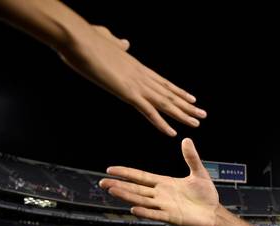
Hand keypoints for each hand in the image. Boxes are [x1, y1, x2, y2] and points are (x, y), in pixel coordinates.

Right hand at [56, 25, 205, 135]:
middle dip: (187, 105)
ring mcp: (136, 85)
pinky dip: (161, 123)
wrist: (77, 38)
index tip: (191, 98)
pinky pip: (149, 112)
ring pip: (165, 103)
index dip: (178, 91)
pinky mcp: (128, 93)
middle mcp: (141, 76)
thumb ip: (116, 44)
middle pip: (169, 94)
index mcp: (137, 66)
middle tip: (202, 114)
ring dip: (182, 115)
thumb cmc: (86, 38)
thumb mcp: (106, 40)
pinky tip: (172, 132)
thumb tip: (124, 42)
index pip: (163, 82)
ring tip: (197, 123)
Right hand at [99, 138, 219, 225]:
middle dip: (119, 185)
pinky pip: (155, 214)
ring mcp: (164, 206)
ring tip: (112, 191)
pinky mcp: (172, 217)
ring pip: (142, 200)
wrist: (214, 212)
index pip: (141, 177)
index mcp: (164, 183)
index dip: (126, 173)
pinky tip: (133, 209)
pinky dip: (145, 212)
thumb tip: (186, 139)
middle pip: (136, 189)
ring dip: (127, 196)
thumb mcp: (198, 172)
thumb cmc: (205, 194)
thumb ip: (191, 158)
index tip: (110, 169)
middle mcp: (160, 195)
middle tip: (102, 182)